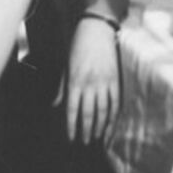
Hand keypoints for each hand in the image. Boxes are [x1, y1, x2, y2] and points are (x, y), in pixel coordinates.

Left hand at [56, 16, 119, 143]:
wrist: (96, 29)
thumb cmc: (78, 47)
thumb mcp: (66, 66)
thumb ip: (62, 88)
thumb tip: (56, 105)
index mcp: (75, 81)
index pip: (72, 110)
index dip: (72, 126)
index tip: (72, 138)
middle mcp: (90, 84)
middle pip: (89, 113)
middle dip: (87, 130)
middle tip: (86, 142)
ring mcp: (105, 82)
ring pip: (104, 110)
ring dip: (101, 126)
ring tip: (98, 138)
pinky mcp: (116, 79)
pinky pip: (116, 102)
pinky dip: (114, 115)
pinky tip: (111, 124)